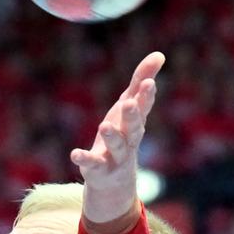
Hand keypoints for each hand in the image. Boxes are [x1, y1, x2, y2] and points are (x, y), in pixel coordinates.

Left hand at [70, 51, 163, 214]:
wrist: (114, 179)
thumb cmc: (123, 134)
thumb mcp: (129, 107)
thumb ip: (140, 81)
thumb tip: (159, 54)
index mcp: (136, 122)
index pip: (144, 107)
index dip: (146, 96)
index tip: (148, 83)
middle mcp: (130, 139)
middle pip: (134, 128)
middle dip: (133, 116)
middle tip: (130, 103)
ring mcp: (115, 156)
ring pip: (117, 147)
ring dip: (112, 136)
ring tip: (105, 125)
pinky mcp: (98, 169)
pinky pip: (92, 164)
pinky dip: (84, 159)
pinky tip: (75, 154)